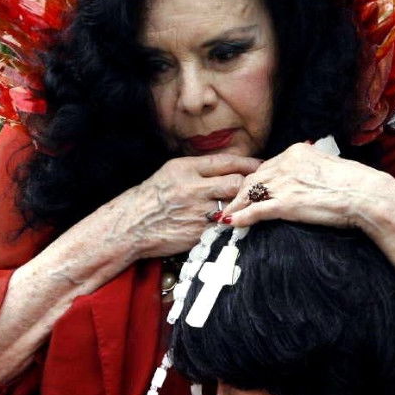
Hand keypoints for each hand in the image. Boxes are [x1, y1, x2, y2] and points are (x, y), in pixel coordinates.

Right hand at [108, 154, 260, 259]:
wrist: (132, 225)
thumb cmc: (154, 197)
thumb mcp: (172, 172)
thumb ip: (199, 168)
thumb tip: (230, 166)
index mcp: (186, 168)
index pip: (226, 162)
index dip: (248, 164)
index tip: (261, 166)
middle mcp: (193, 188)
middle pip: (235, 183)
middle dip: (248, 186)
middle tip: (257, 188)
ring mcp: (196, 211)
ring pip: (234, 205)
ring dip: (242, 206)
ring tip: (249, 205)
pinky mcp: (199, 232)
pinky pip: (225, 226)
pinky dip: (232, 224)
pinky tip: (236, 222)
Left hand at [219, 142, 394, 228]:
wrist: (365, 195)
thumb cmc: (355, 184)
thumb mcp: (329, 166)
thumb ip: (313, 167)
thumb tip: (310, 174)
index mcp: (296, 152)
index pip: (268, 166)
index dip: (256, 181)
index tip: (249, 190)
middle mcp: (286, 164)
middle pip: (254, 179)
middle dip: (240, 193)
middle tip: (230, 204)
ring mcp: (284, 184)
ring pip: (250, 194)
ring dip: (235, 206)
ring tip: (224, 216)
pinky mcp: (285, 204)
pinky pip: (256, 211)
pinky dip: (241, 217)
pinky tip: (231, 223)